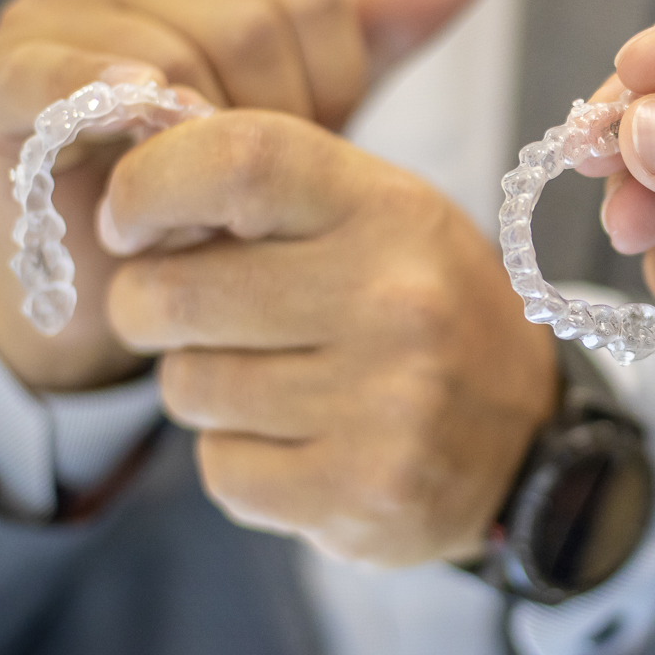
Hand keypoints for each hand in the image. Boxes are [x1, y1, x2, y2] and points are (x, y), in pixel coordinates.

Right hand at [0, 0, 497, 391]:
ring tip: (198, 202)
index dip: (330, 87)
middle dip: (271, 121)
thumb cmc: (212, 187)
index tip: (303, 151)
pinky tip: (138, 118)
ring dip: (201, 147)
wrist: (110, 292)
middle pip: (247, 19)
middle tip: (252, 194)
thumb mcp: (309, 102)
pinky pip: (54, 70)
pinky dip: (99, 93)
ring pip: (170, 50)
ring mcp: (44, 10)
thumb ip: (381, 24)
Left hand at [96, 111, 557, 564]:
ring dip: (202, 387)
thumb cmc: (422, 309)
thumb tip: (128, 201)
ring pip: (188, 388)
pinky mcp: (362, 493)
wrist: (527, 439)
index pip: (237, 161)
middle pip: (176, 293)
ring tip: (272, 384)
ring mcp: (385, 405)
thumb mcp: (375, 217)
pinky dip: (236, 461)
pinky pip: (221, 470)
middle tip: (184, 317)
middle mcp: (395, 301)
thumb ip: (268, 192)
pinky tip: (297, 445)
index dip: (149, 187)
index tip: (129, 224)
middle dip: (148, 308)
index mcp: (390, 211)